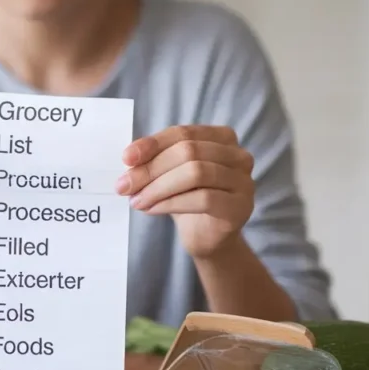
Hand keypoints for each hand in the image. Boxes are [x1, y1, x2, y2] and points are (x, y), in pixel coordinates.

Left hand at [116, 125, 254, 259]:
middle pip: (188, 152)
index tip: (126, 159)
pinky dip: (171, 203)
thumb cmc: (188, 199)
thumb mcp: (169, 173)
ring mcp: (243, 181)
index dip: (152, 144)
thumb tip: (130, 158)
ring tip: (137, 200)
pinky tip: (153, 210)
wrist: (207, 236)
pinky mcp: (240, 207)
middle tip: (125, 186)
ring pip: (196, 173)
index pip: (183, 133)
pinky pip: (203, 199)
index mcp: (222, 138)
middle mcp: (238, 155)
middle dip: (151, 169)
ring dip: (159, 187)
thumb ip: (154, 160)